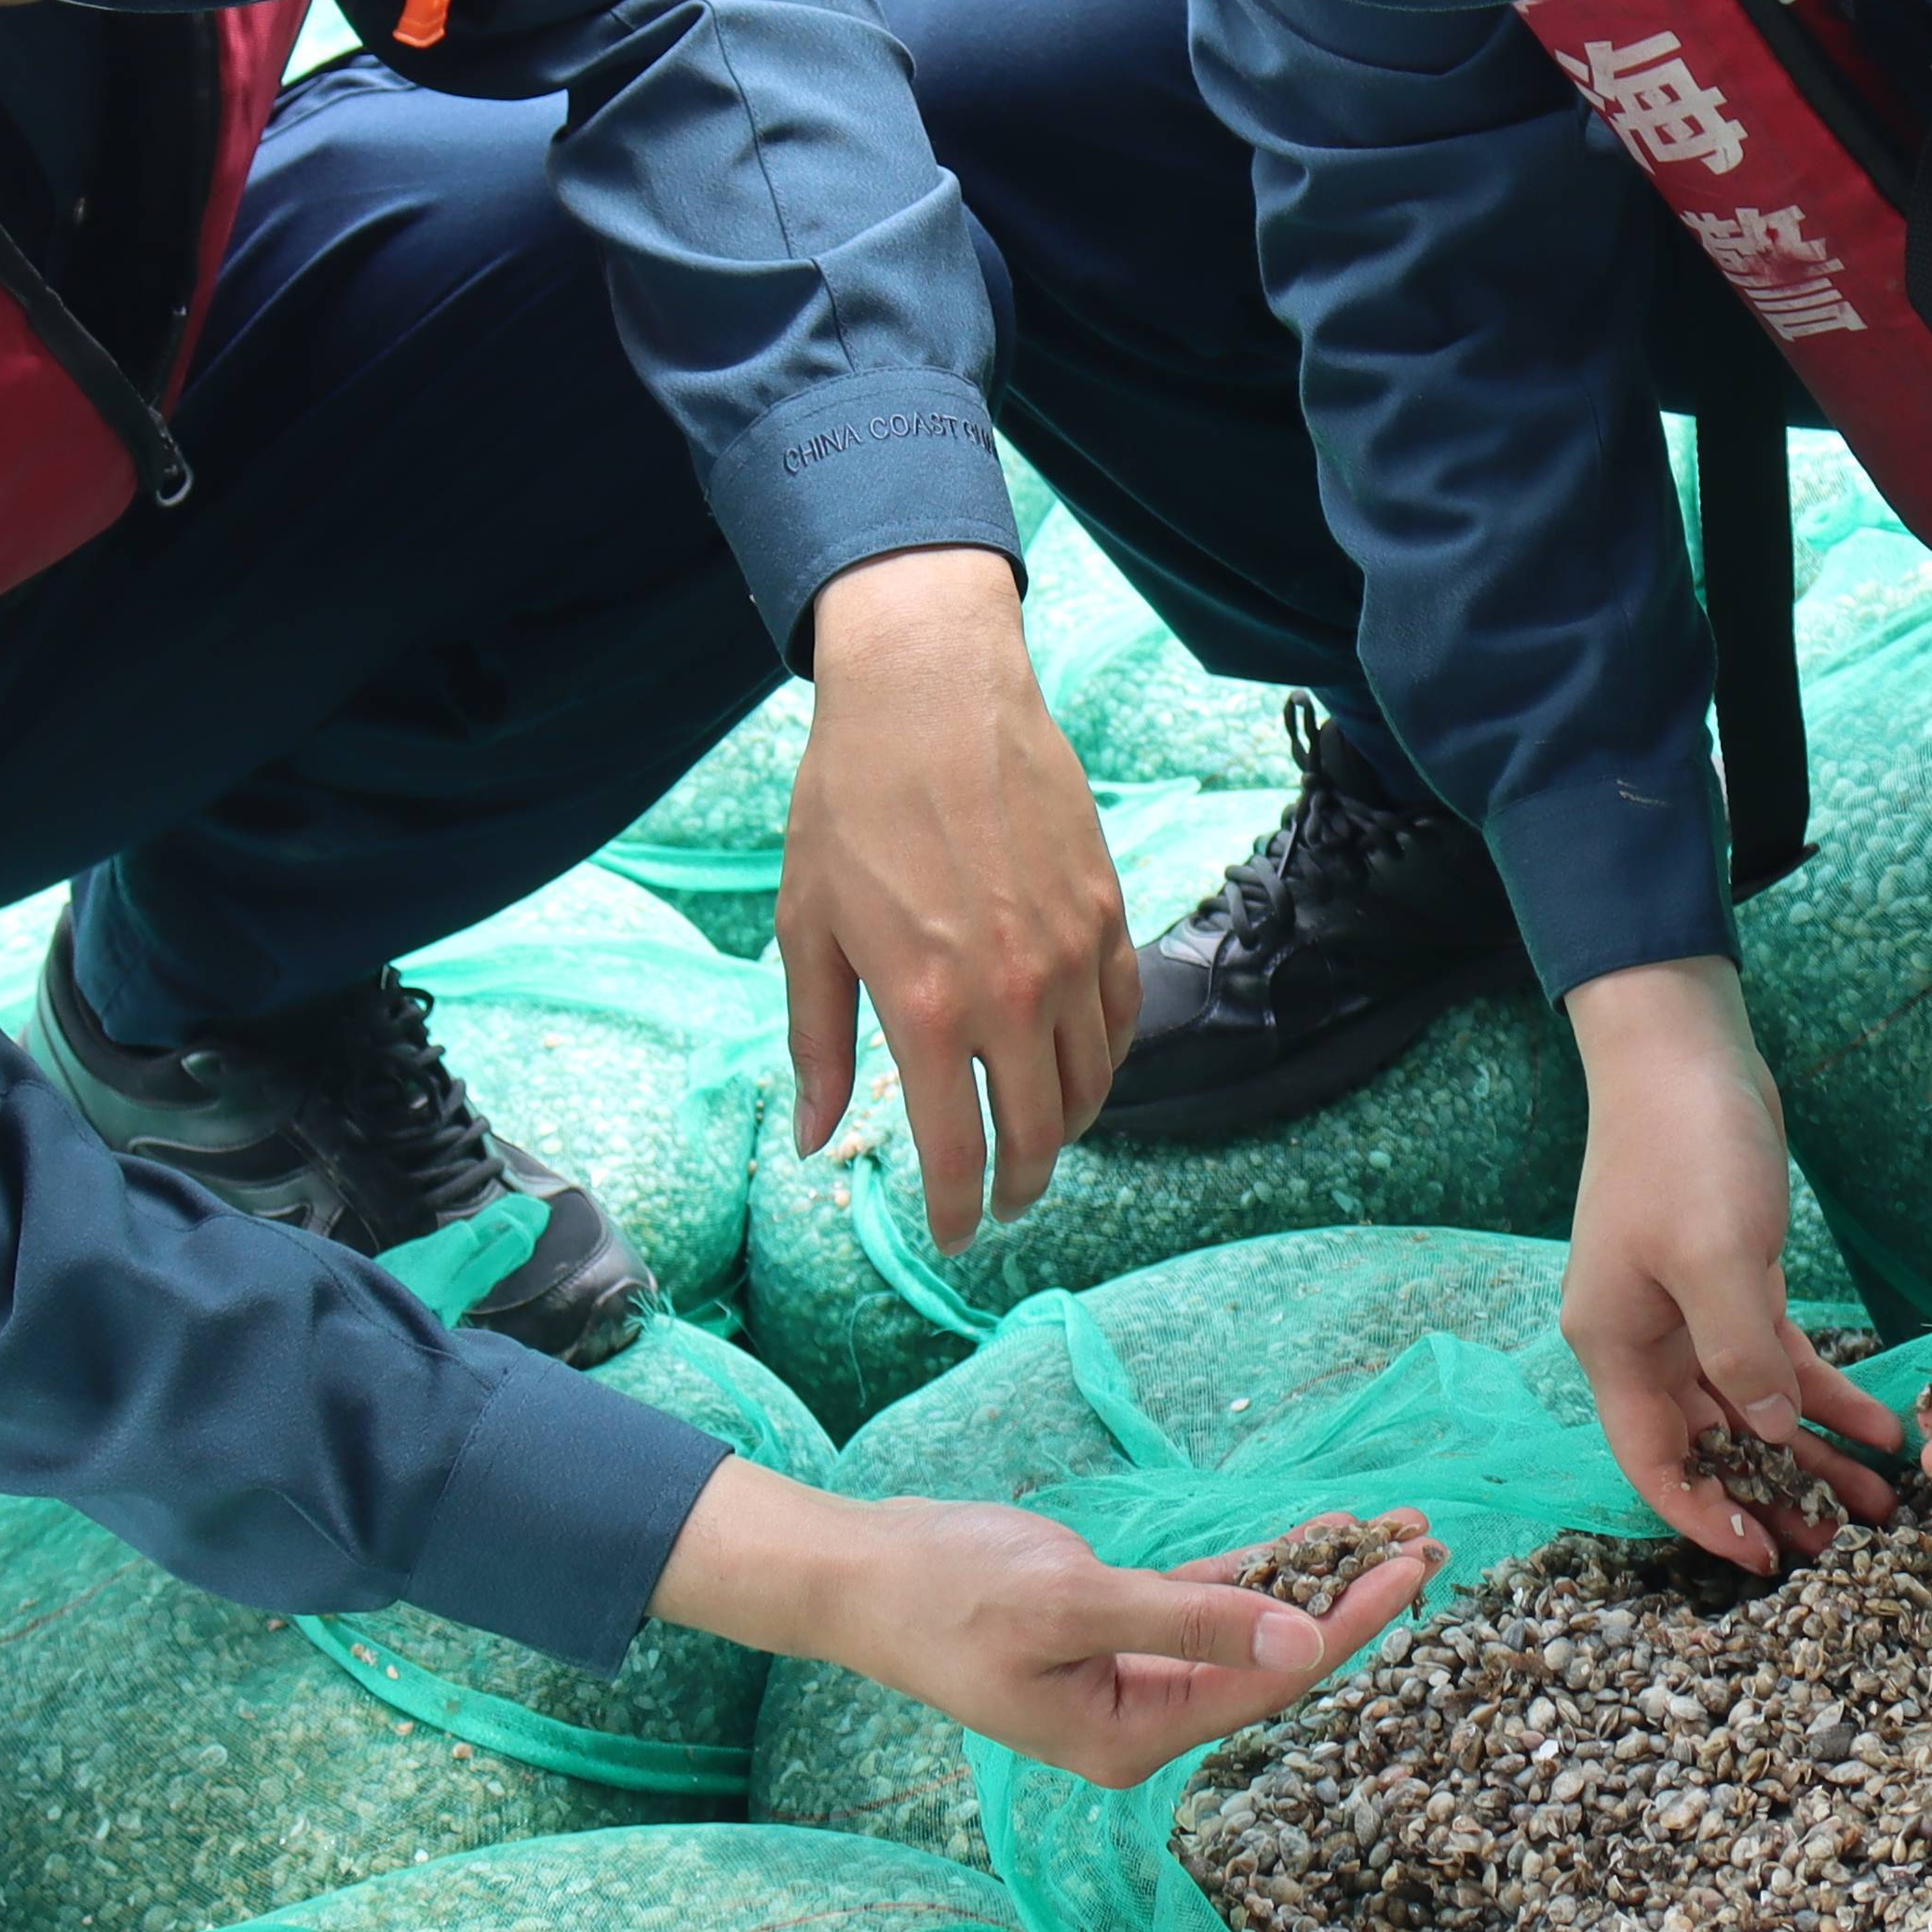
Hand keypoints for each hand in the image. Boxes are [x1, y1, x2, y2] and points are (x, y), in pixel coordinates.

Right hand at [657, 1461, 1443, 1787]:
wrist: (866, 1572)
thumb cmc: (949, 1597)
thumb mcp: (1072, 1608)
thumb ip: (1191, 1624)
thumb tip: (1300, 1645)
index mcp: (1133, 1739)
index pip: (1265, 1687)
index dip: (1343, 1630)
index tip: (1407, 1575)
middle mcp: (1146, 1715)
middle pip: (1274, 1661)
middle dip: (1352, 1603)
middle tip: (1429, 1546)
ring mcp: (1137, 1669)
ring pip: (1253, 1622)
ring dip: (1320, 1576)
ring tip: (1400, 1532)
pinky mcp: (1124, 1622)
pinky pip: (1215, 1596)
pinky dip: (1267, 1564)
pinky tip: (1325, 1530)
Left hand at [780, 545, 1141, 1251]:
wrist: (931, 693)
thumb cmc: (850, 805)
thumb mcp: (807, 929)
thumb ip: (818, 1044)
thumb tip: (816, 1140)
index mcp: (928, 1007)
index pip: (960, 1151)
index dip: (958, 1212)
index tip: (954, 1238)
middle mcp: (1013, 991)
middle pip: (1041, 1133)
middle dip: (1021, 1187)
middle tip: (1001, 1204)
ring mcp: (1071, 951)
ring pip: (1095, 1082)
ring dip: (1069, 1129)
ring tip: (1039, 1143)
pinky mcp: (1106, 910)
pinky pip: (1124, 1014)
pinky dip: (1107, 1059)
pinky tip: (1079, 1067)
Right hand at [1562, 959, 1899, 1567]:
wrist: (1683, 1047)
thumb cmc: (1684, 1147)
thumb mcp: (1717, 1257)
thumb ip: (1742, 1357)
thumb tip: (1773, 1436)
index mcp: (1618, 1347)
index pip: (1656, 1464)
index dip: (1708, 1519)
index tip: (1769, 1562)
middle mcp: (1646, 1340)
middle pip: (1712, 1447)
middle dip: (1776, 1497)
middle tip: (1848, 1546)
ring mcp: (1689, 1311)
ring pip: (1754, 1409)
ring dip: (1813, 1453)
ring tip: (1881, 1501)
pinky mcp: (1733, 1278)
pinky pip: (1780, 1357)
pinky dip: (1827, 1392)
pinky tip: (1881, 1424)